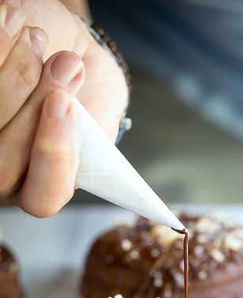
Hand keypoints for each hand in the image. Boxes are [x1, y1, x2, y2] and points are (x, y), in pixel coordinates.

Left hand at [0, 0, 127, 216]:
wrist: (63, 48)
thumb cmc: (87, 90)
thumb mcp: (103, 112)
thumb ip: (93, 131)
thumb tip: (71, 117)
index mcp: (47, 185)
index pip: (43, 198)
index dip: (52, 156)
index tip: (65, 104)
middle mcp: (7, 173)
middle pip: (6, 162)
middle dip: (35, 104)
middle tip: (65, 64)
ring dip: (15, 74)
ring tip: (40, 39)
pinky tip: (13, 25)